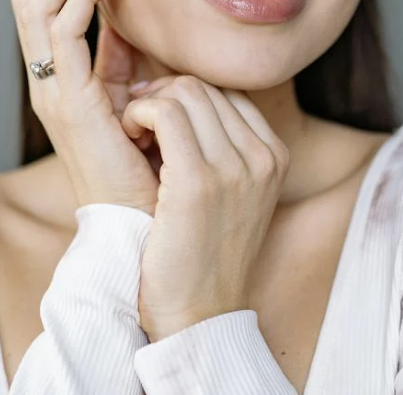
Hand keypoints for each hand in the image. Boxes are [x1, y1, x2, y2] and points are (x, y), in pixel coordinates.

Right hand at [10, 0, 160, 213]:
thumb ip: (122, 57)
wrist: (143, 224)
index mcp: (58, 78)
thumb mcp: (132, 95)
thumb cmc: (145, 162)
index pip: (42, 6)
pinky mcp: (68, 102)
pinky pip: (62, 32)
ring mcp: (51, 91)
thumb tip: (126, 15)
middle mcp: (45, 81)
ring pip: (36, 7)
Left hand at [121, 76, 290, 341]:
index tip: (158, 113)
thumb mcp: (236, 195)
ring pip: (185, 91)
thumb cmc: (204, 254)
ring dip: (148, 102)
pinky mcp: (198, 181)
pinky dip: (138, 113)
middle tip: (137, 118)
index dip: (187, 94)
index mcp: (274, 156)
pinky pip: (165, 114)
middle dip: (163, 93)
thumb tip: (191, 101)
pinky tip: (127, 134)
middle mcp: (262, 156)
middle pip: (205, 86)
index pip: (228, 91)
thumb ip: (228, 149)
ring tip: (132, 132)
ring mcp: (235, 168)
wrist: (198, 315)